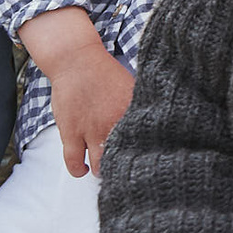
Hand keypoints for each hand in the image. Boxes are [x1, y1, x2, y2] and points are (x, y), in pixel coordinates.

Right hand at [18, 7, 136, 176]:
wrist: (77, 61)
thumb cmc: (105, 74)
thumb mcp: (132, 87)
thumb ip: (144, 106)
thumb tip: (161, 121)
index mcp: (131, 110)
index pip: (147, 139)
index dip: (150, 153)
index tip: (151, 160)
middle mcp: (113, 122)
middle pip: (124, 156)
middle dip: (126, 167)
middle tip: (127, 169)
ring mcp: (91, 130)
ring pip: (101, 164)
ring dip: (104, 170)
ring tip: (107, 171)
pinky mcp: (71, 133)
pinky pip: (74, 161)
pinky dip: (78, 170)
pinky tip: (83, 170)